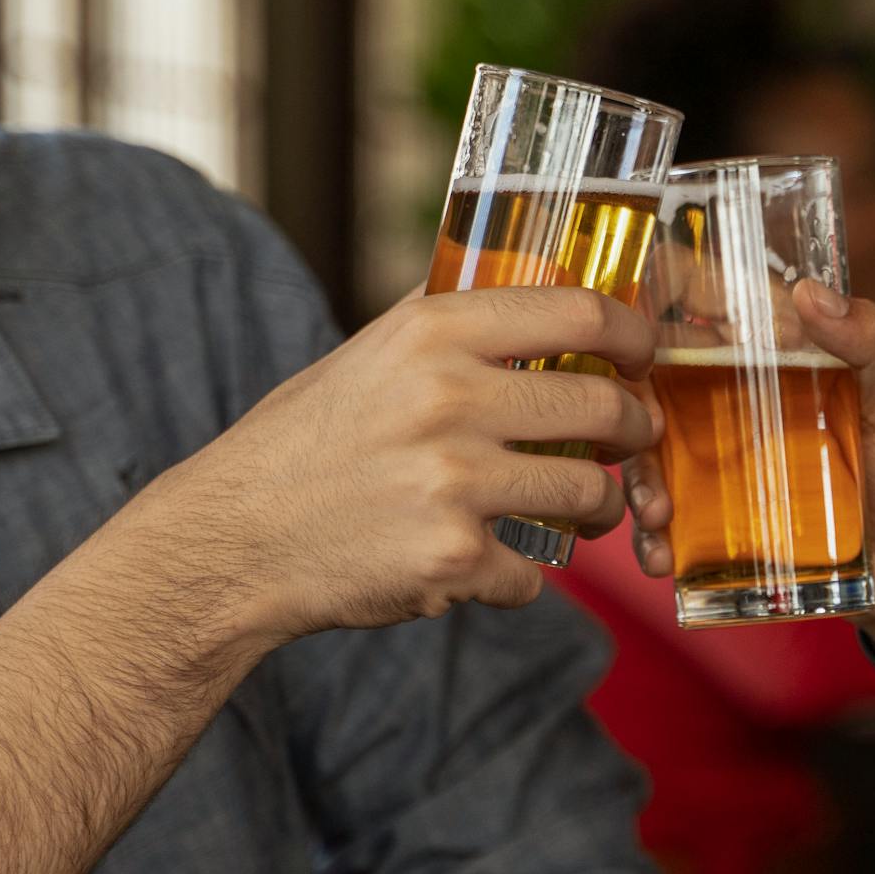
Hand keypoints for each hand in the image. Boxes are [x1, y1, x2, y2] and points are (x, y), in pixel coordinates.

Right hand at [114, 286, 657, 646]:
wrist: (230, 542)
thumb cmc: (303, 444)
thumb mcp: (368, 355)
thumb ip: (449, 327)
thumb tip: (537, 297)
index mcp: (431, 334)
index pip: (578, 314)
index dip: (633, 335)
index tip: (644, 354)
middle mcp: (448, 400)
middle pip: (604, 408)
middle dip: (635, 429)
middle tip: (631, 440)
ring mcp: (454, 483)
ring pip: (590, 494)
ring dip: (599, 508)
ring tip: (581, 509)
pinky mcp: (454, 558)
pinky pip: (535, 573)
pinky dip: (518, 576)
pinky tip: (479, 561)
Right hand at [625, 280, 874, 661]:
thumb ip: (873, 343)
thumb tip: (814, 293)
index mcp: (775, 355)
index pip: (705, 303)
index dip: (662, 296)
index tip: (642, 319)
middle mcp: (735, 399)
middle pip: (654, 381)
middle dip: (629, 402)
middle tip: (640, 433)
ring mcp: (721, 462)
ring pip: (649, 452)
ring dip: (637, 477)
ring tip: (657, 513)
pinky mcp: (718, 520)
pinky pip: (667, 522)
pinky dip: (652, 539)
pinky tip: (663, 556)